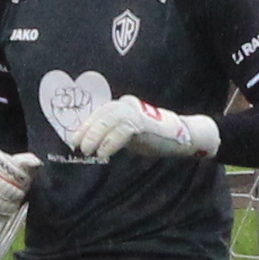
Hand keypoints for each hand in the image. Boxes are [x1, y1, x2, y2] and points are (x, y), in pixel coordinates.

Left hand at [71, 94, 219, 160]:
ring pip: (110, 117)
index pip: (99, 112)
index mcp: (123, 107)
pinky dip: (111, 142)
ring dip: (96, 135)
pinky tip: (104, 153)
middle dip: (87, 130)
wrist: (185, 138)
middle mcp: (128, 105)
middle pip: (103, 113)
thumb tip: (91, 144)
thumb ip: (113, 135)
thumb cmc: (156, 139)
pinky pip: (124, 129)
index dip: (85, 125)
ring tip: (88, 151)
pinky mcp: (146, 122)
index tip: (74, 140)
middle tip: (78, 146)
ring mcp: (138, 112)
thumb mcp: (130, 136)